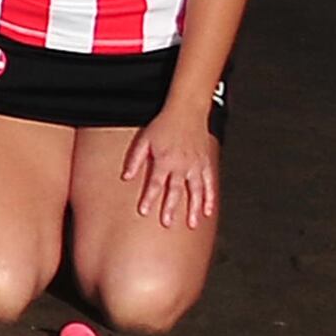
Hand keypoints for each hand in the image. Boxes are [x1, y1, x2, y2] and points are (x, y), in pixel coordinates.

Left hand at [121, 106, 221, 231]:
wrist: (187, 112)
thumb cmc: (164, 125)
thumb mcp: (143, 140)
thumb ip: (134, 159)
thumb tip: (126, 177)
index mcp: (164, 161)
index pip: (155, 184)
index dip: (149, 199)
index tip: (144, 212)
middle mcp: (182, 166)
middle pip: (175, 192)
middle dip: (171, 209)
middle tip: (167, 223)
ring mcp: (196, 166)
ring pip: (196, 192)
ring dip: (194, 209)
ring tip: (192, 223)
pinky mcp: (206, 164)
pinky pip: (209, 184)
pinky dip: (210, 198)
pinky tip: (209, 210)